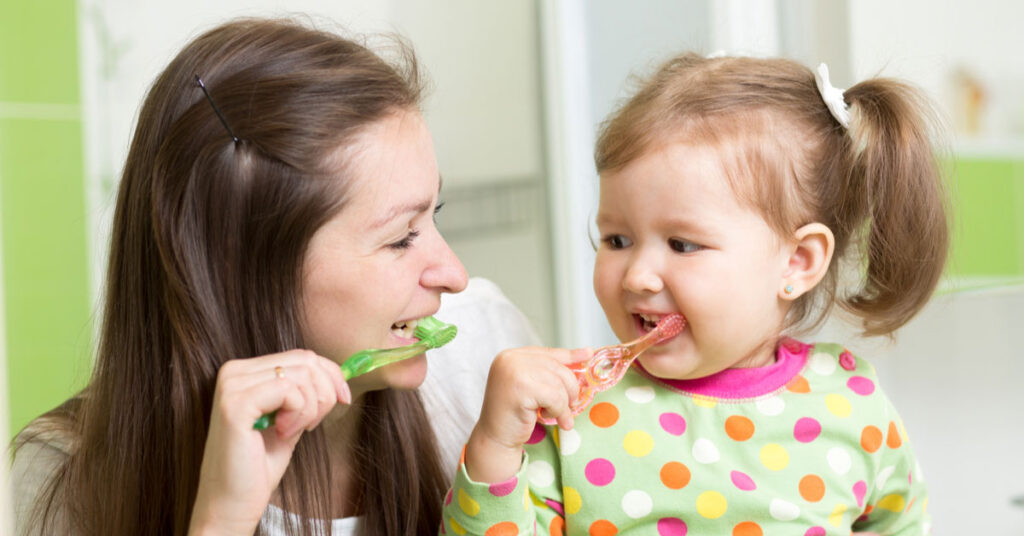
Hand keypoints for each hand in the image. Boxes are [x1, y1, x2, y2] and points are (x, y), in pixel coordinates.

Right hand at [187, 350, 350, 535]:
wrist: (231, 504)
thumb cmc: (258, 466)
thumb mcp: (290, 420)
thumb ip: (306, 393)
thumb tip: (340, 373)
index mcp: (244, 371)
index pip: (301, 356)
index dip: (331, 375)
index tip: (344, 398)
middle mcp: (233, 372)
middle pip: (306, 361)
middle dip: (325, 393)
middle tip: (313, 425)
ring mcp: (231, 386)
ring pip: (302, 375)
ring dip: (311, 408)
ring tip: (292, 432)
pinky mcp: (235, 404)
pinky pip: (290, 391)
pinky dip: (299, 414)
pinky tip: (282, 433)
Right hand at [465, 346, 589, 482]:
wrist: (494, 439)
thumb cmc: (513, 415)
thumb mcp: (531, 387)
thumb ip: (550, 371)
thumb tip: (586, 353)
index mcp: (511, 356)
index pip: (548, 353)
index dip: (570, 356)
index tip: (588, 354)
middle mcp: (510, 359)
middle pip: (557, 367)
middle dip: (569, 389)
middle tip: (569, 406)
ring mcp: (513, 372)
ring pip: (558, 383)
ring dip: (563, 404)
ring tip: (555, 415)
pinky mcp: (521, 389)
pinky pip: (555, 397)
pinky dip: (559, 411)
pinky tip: (548, 418)